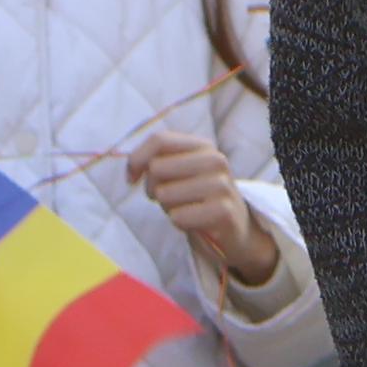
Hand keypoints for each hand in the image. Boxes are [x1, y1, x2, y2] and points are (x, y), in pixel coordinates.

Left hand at [133, 130, 277, 285]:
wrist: (235, 226)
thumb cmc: (196, 197)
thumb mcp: (179, 173)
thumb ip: (155, 161)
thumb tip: (131, 171)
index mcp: (203, 146)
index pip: (159, 140)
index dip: (137, 159)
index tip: (132, 178)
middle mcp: (215, 160)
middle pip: (157, 168)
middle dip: (153, 188)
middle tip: (168, 198)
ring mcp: (222, 185)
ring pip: (165, 194)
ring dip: (168, 207)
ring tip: (185, 209)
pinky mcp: (223, 211)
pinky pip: (178, 217)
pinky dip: (180, 223)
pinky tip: (195, 222)